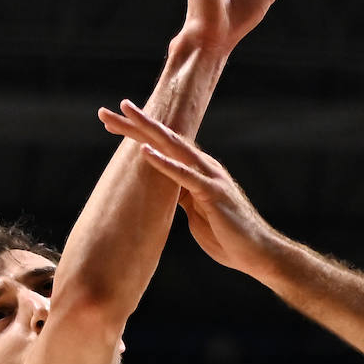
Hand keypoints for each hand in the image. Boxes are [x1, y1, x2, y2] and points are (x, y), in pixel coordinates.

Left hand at [97, 100, 276, 275]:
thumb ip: (181, 195)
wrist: (256, 253)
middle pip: (166, 137)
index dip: (138, 133)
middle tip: (108, 110)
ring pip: (175, 146)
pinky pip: (184, 176)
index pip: (164, 145)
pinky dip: (164, 163)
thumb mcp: (195, 212)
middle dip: (137, 123)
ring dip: (148, 130)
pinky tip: (146, 152)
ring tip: (127, 113)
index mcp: (198, 170)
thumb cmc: (227, 235)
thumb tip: (163, 189)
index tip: (111, 123)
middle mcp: (204, 166)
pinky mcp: (213, 193)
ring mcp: (210, 177)